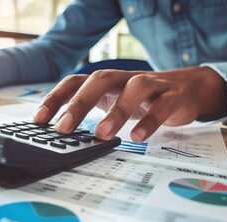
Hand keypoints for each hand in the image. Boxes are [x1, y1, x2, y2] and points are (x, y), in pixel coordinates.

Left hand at [33, 66, 226, 142]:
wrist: (187, 88)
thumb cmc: (142, 98)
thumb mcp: (114, 101)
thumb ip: (92, 112)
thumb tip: (61, 134)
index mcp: (107, 81)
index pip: (76, 82)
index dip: (56, 98)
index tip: (39, 119)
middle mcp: (125, 78)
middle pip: (100, 80)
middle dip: (79, 103)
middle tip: (63, 127)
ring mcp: (151, 85)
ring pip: (133, 89)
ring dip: (116, 111)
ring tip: (102, 134)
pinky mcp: (172, 96)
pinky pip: (162, 106)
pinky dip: (150, 120)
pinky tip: (138, 136)